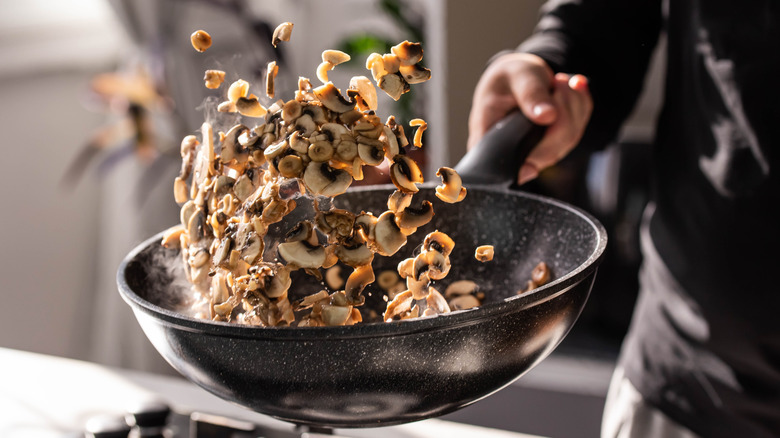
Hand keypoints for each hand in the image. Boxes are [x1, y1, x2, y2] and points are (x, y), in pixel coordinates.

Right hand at [467, 53, 591, 184]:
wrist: (520, 75)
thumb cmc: (509, 76)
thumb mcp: (517, 76)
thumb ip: (530, 94)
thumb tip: (547, 116)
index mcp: (489, 140)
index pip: (506, 166)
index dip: (524, 167)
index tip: (535, 159)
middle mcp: (513, 152)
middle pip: (548, 152)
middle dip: (563, 114)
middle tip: (557, 82)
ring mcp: (538, 151)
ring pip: (568, 139)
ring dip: (573, 104)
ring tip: (559, 81)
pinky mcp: (556, 144)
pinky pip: (578, 128)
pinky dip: (581, 104)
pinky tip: (571, 86)